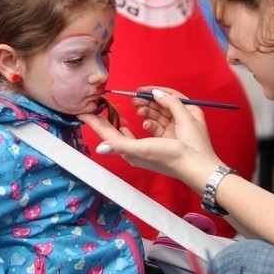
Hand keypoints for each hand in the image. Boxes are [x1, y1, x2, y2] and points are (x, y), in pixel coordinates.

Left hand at [79, 87, 220, 179]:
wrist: (192, 164)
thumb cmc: (168, 156)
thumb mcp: (143, 149)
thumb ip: (120, 146)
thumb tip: (99, 148)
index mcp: (128, 151)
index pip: (106, 134)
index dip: (94, 123)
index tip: (81, 112)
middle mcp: (132, 151)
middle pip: (112, 133)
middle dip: (102, 121)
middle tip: (92, 110)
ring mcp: (142, 148)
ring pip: (123, 132)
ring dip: (117, 122)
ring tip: (108, 113)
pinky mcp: (152, 145)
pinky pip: (136, 133)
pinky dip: (129, 127)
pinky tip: (127, 123)